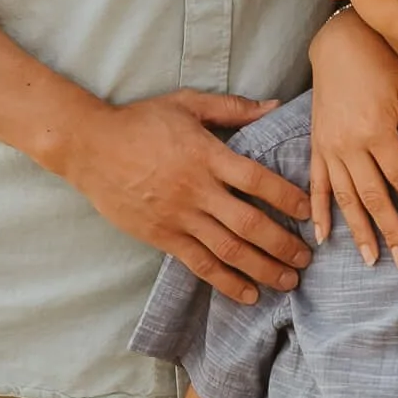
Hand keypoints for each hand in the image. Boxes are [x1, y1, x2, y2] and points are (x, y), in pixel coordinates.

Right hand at [60, 89, 314, 304]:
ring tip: (289, 281)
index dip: (287, 197)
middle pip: (249, 224)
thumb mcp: (187, 104)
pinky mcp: (162, 237)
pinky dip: (227, 282)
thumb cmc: (141, 121)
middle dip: (283, 244)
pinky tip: (249, 294)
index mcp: (207, 155)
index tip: (307, 211)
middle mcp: (196, 190)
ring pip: (229, 251)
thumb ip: (233, 108)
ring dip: (263, 268)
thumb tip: (274, 106)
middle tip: (307, 258)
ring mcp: (178, 217)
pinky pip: (200, 264)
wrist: (90, 148)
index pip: (257, 180)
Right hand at [307, 7, 397, 268]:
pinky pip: (317, 185)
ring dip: (358, 231)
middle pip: (373, 197)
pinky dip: (319, 212)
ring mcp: (329, 148)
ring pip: (345, 198)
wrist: (339, 44)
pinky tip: (322, 235)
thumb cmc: (380, 64)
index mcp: (376, 132)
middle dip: (390, 231)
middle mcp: (349, 145)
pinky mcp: (315, 145)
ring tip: (370, 258)